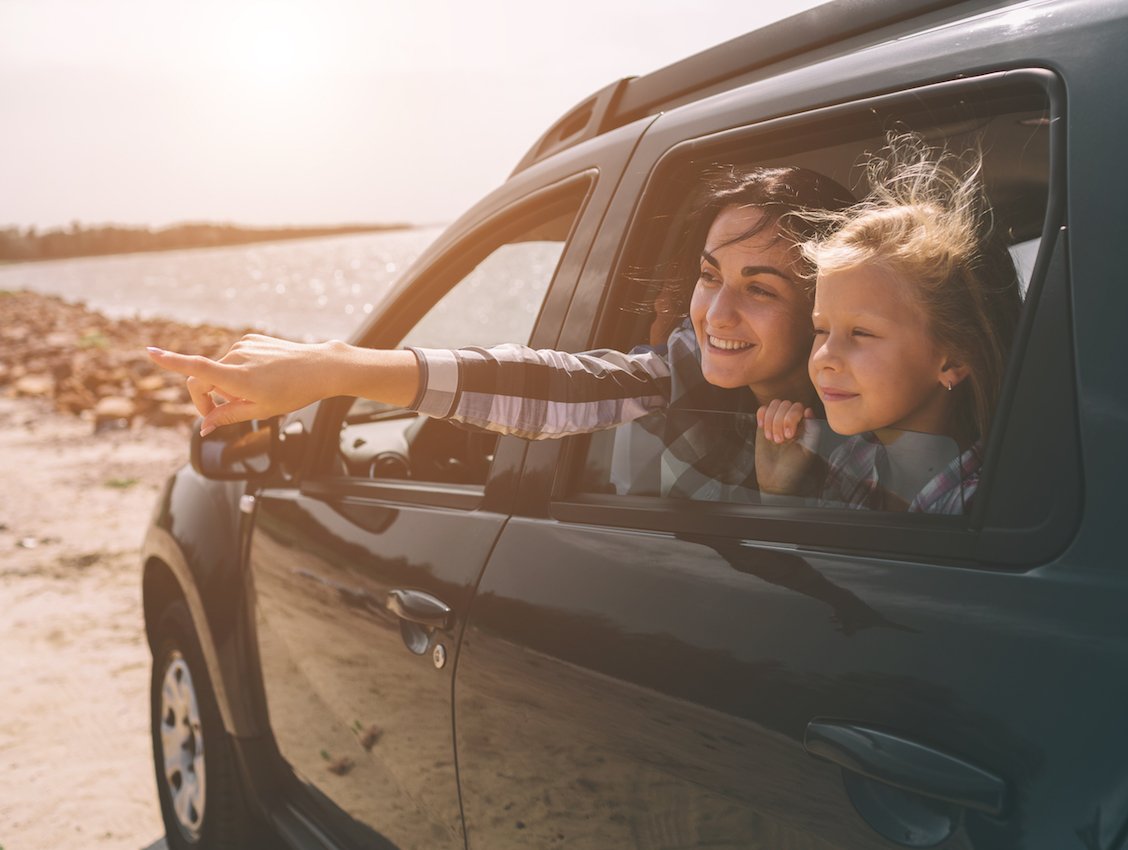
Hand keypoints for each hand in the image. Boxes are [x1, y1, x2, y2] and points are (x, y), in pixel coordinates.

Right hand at [146, 335, 354, 434]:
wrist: (320, 368)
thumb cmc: (293, 392)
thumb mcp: (260, 412)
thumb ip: (227, 417)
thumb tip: (204, 428)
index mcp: (238, 377)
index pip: (197, 369)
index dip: (171, 362)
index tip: (149, 352)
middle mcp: (237, 357)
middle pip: (204, 379)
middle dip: (208, 397)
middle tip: (223, 414)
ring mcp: (243, 345)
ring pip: (220, 369)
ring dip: (226, 384)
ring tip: (255, 393)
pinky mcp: (250, 339)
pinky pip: (234, 358)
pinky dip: (237, 371)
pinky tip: (261, 377)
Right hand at [755, 399, 820, 495]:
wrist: (775, 479)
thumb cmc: (794, 467)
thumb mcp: (808, 450)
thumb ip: (812, 430)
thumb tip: (808, 410)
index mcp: (804, 424)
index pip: (798, 406)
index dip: (791, 418)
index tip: (789, 436)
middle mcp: (791, 420)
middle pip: (785, 404)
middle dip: (780, 422)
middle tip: (780, 441)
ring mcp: (776, 421)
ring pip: (773, 405)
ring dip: (771, 421)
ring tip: (772, 439)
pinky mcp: (763, 425)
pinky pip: (762, 409)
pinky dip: (761, 416)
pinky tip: (762, 428)